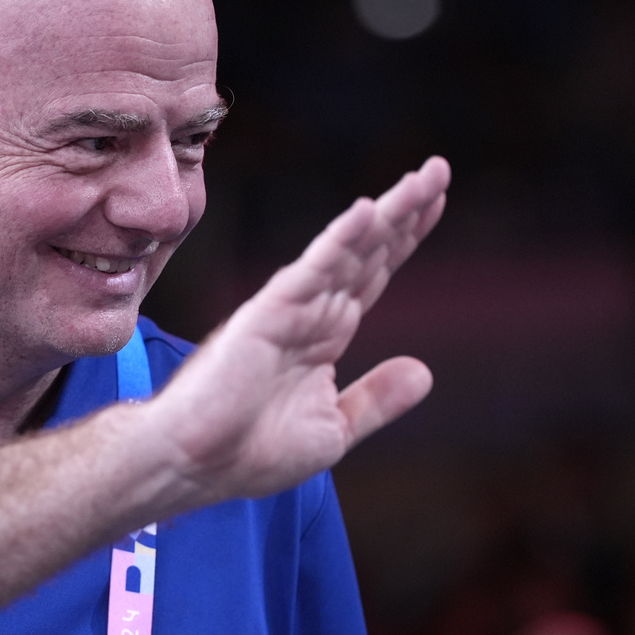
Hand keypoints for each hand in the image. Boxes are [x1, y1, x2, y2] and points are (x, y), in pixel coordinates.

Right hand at [148, 156, 449, 503]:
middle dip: (405, 211)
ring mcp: (288, 309)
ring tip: (423, 179)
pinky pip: (310, 272)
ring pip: (346, 252)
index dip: (405, 237)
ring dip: (386, 215)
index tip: (437, 199)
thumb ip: (377, 399)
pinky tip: (368, 212)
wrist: (194, 465)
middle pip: (367, 252)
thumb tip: (426, 371)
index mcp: (323, 335)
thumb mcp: (334, 428)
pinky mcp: (266, 315)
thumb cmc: (249, 451)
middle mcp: (309, 313)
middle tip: (439, 169)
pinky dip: (339, 241)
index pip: (372, 274)